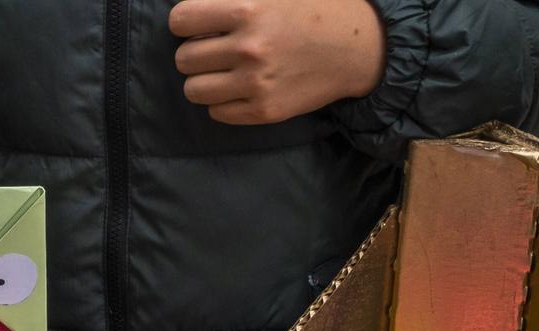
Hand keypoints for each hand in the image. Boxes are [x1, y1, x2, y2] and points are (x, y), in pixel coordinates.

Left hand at [170, 0, 386, 125]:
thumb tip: (199, 9)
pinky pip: (216, 113)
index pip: (182, 20)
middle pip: (184, 59)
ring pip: (194, 90)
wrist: (356, 47)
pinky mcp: (264, 111)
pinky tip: (240, 88)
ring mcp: (256, 83)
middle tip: (215, 50)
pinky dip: (223, 102)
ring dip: (204, 80)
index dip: (186, 23)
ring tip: (224, 71)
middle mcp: (249, 48)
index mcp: (248, 9)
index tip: (198, 26)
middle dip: (195, 53)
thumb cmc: (314, 10)